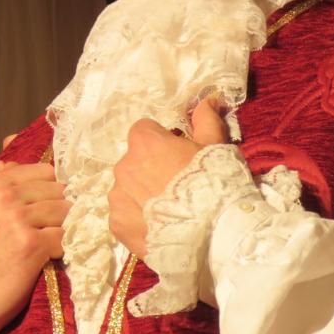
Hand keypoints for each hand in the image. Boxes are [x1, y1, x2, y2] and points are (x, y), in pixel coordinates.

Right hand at [0, 163, 68, 333]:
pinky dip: (63, 249)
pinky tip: (51, 259)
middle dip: (60, 209)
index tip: (50, 207)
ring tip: (54, 244)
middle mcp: (3, 194)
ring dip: (64, 229)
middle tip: (56, 229)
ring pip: (65, 212)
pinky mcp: (31, 244)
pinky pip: (64, 238)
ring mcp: (17, 218)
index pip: (42, 172)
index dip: (50, 191)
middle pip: (57, 190)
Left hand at [109, 98, 229, 256]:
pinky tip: (158, 228)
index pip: (144, 131)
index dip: (161, 142)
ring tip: (168, 212)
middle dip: (149, 170)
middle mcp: (123, 166)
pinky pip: (124, 215)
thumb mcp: (216, 146)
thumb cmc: (216, 183)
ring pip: (126, 189)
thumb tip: (207, 99)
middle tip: (176, 188)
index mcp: (143, 142)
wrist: (215, 235)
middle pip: (133, 162)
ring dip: (140, 195)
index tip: (177, 157)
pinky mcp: (116, 223)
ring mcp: (117, 196)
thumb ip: (205, 120)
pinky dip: (137, 220)